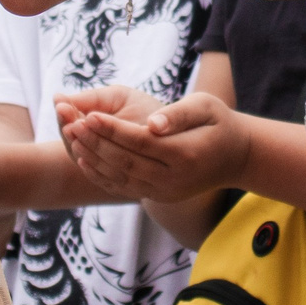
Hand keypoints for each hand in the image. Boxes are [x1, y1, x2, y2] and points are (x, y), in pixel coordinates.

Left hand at [57, 88, 250, 202]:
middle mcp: (173, 178)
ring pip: (121, 177)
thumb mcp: (206, 107)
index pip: (139, 142)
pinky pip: (124, 188)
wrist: (235, 157)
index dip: (112, 129)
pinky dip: (101, 175)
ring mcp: (165, 191)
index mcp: (185, 154)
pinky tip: (84, 159)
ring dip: (93, 158)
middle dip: (95, 143)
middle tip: (70, 124)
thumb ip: (179, 114)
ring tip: (71, 137)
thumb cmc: (219, 123)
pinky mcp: (158, 197)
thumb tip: (152, 124)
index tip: (89, 114)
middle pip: (125, 161)